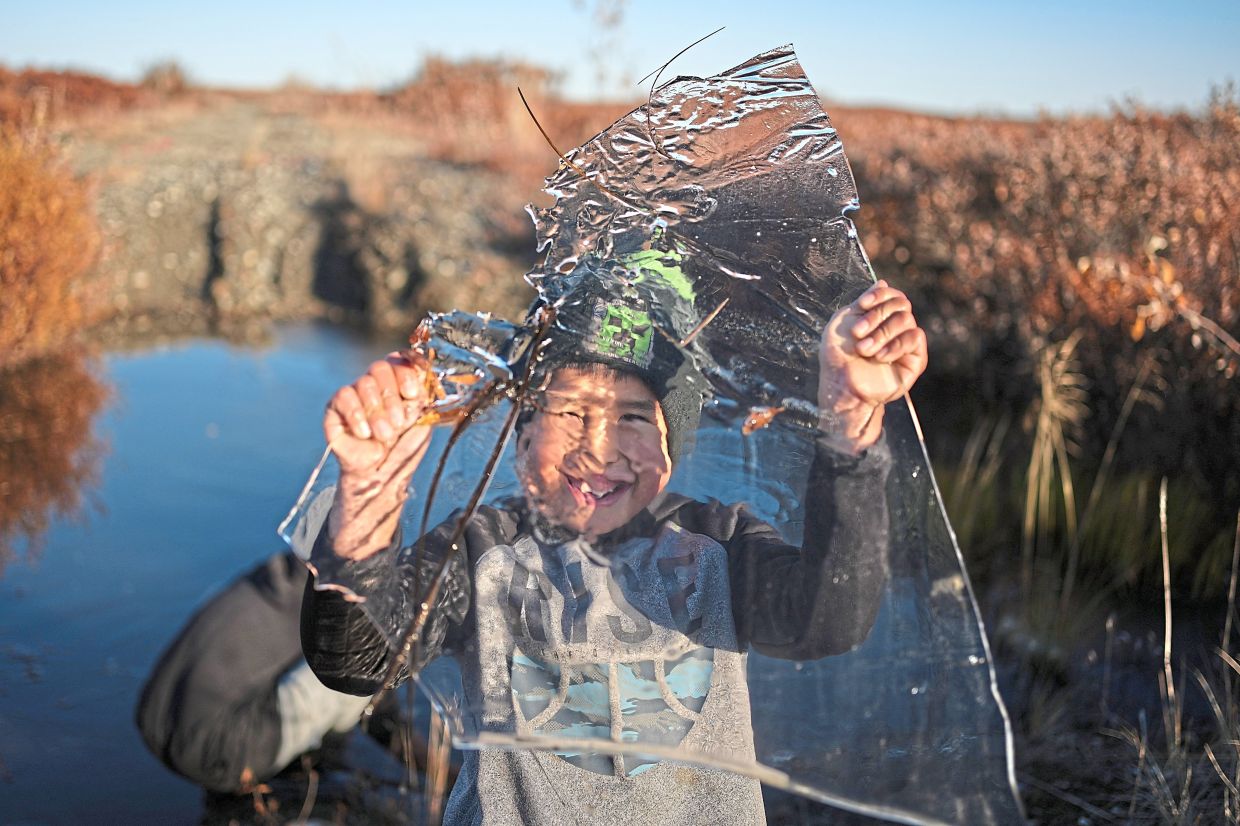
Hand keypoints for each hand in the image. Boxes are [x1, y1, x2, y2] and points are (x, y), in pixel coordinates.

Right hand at [323, 354, 435, 559]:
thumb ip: (423, 397)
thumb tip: (427, 373)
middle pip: (380, 367)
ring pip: (364, 382)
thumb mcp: (422, 421)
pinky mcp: (336, 408)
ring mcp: (355, 394)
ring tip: (384, 435)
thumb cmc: (403, 449)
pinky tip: (365, 433)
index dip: (406, 371)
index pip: (400, 360)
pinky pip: (344, 396)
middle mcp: (376, 385)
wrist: (382, 475)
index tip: (413, 394)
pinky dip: (357, 415)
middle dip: (392, 397)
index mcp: (398, 384)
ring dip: (377, 411)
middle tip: (398, 423)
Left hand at [818, 280, 927, 452]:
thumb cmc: (837, 356)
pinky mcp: (915, 359)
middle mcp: (895, 327)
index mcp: (879, 317)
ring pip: (906, 320)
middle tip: (857, 334)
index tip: (862, 305)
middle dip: (876, 316)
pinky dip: (895, 345)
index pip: (891, 294)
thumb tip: (884, 281)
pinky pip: (915, 338)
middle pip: (901, 304)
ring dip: (882, 333)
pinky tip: (880, 356)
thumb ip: (863, 301)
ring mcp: (905, 343)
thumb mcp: (842, 322)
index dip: (879, 295)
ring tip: (864, 349)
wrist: (841, 386)